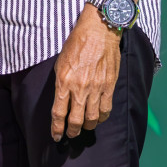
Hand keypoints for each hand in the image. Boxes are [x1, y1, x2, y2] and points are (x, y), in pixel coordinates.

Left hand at [50, 7, 121, 140]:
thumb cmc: (77, 43)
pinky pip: (106, 109)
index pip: (58, 113)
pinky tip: (98, 118)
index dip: (57, 128)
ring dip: (87, 126)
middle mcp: (79, 88)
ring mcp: (96, 88)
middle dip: (72, 131)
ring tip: (84, 127)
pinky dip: (101, 117)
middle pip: (75, 120)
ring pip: (91, 118)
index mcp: (63, 81)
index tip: (56, 135)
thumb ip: (61, 82)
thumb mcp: (60, 62)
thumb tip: (62, 100)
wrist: (98, 31)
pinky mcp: (109, 86)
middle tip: (71, 134)